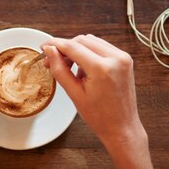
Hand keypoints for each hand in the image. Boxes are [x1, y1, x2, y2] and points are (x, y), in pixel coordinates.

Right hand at [42, 35, 146, 157]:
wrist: (122, 127)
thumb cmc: (100, 116)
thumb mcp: (74, 94)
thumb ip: (60, 69)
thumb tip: (49, 51)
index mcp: (102, 68)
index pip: (72, 46)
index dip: (55, 44)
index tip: (43, 46)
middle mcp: (116, 58)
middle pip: (82, 40)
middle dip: (65, 48)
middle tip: (52, 60)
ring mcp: (123, 57)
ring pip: (92, 41)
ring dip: (77, 49)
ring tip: (69, 68)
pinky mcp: (125, 59)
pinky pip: (102, 47)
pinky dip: (89, 53)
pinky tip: (83, 69)